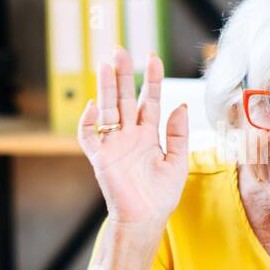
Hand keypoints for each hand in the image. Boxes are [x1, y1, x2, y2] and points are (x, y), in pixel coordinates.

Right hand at [79, 47, 189, 229]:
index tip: (153, 58)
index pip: (149, 100)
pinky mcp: (100, 158)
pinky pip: (89, 136)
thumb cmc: (161, 196)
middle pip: (125, 99)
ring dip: (106, 88)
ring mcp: (114, 145)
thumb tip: (180, 106)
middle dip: (123, 75)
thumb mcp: (177, 162)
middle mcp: (130, 135)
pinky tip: (94, 106)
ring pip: (108, 110)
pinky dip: (88, 122)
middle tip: (120, 50)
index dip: (151, 80)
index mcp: (148, 134)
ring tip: (106, 65)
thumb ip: (178, 134)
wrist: (146, 219)